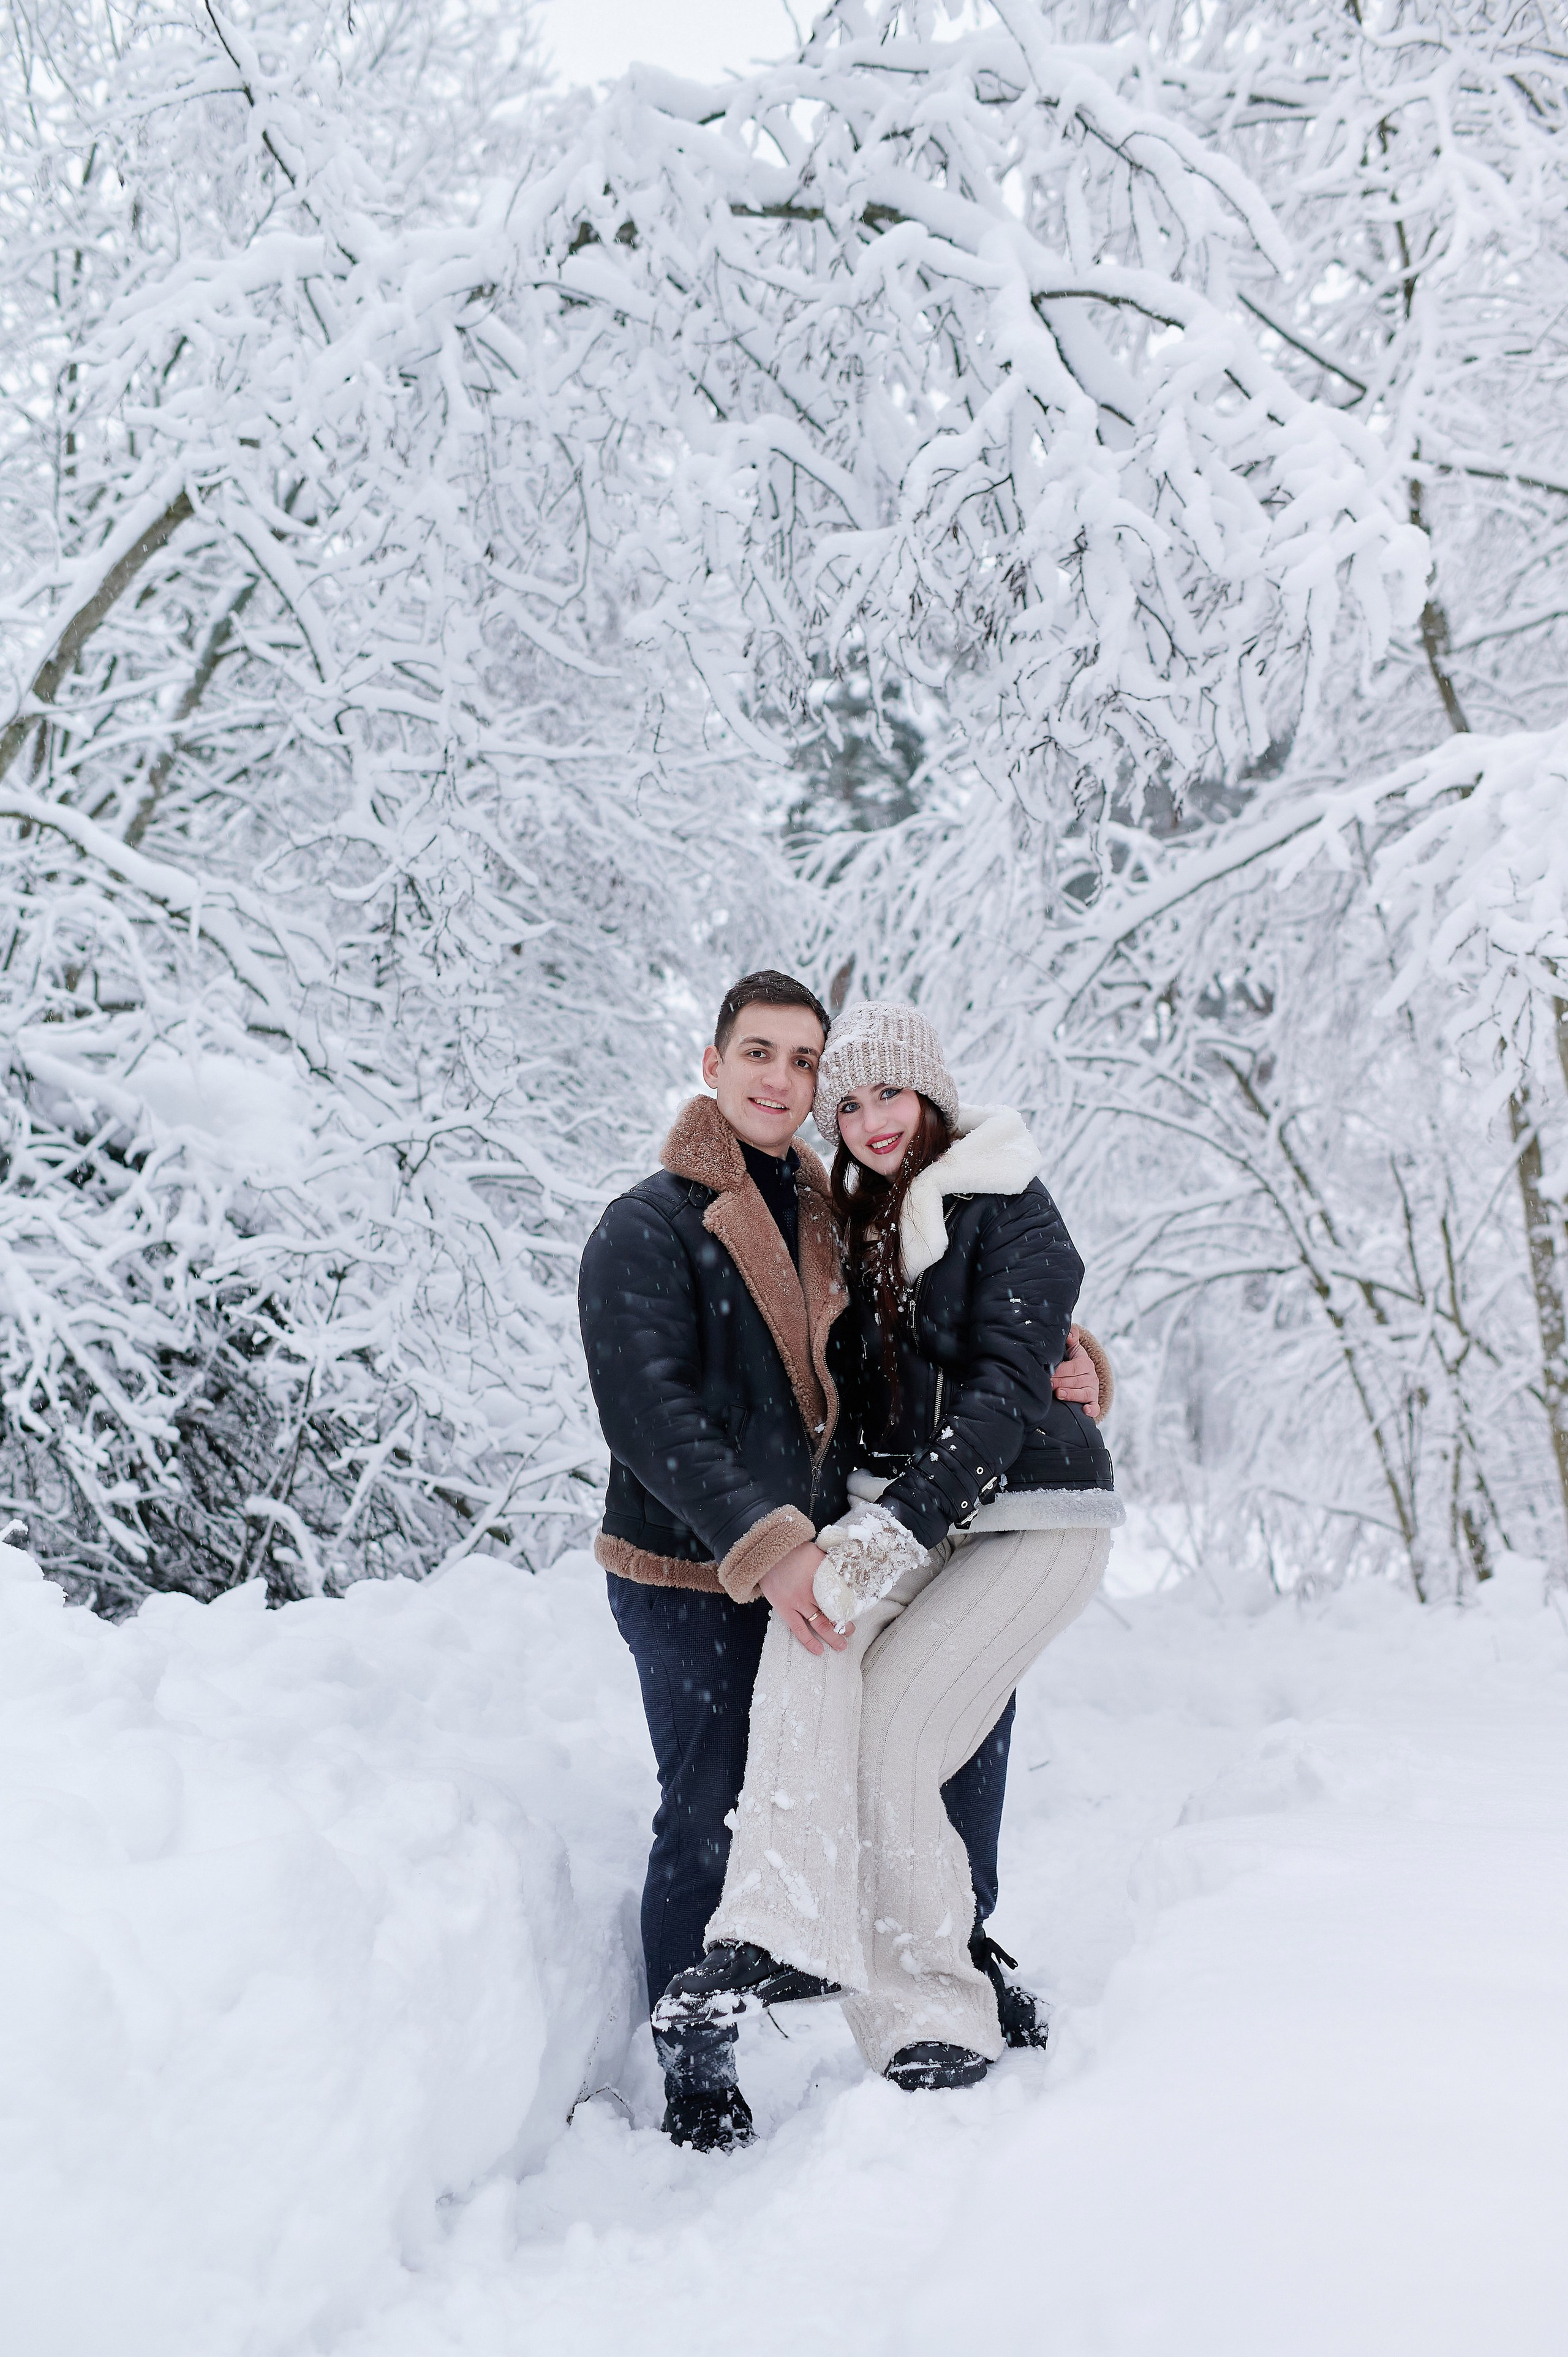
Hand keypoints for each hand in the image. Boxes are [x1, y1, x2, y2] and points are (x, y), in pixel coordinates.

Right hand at [759, 1539, 848, 1653]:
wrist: (768, 1554)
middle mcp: (811, 1591)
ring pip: (819, 1623)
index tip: (857, 1614)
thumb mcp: (817, 1553)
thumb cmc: (794, 1552)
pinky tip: (818, 1650)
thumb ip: (831, 1564)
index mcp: (822, 1577)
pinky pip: (798, 1629)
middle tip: (851, 1633)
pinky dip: (809, 1640)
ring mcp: (797, 1602)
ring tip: (841, 1645)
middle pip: (833, 1612)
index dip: (850, 1608)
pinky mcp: (784, 1608)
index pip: (841, 1596)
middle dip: (844, 1625)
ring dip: (832, 1636)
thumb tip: (850, 1567)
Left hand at [1051, 1325, 1099, 1414]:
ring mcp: (1093, 1390)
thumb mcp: (1074, 1350)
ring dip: (1072, 1394)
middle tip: (1048, 1384)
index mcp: (1085, 1363)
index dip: (1060, 1370)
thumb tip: (1069, 1333)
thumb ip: (1071, 1339)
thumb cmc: (1073, 1363)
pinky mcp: (1093, 1402)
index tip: (1048, 1373)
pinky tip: (1085, 1411)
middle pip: (1076, 1381)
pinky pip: (1095, 1407)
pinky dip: (1091, 1410)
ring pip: (1084, 1393)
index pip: (1073, 1367)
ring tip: (1059, 1394)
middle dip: (1061, 1382)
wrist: (1084, 1377)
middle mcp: (1091, 1377)